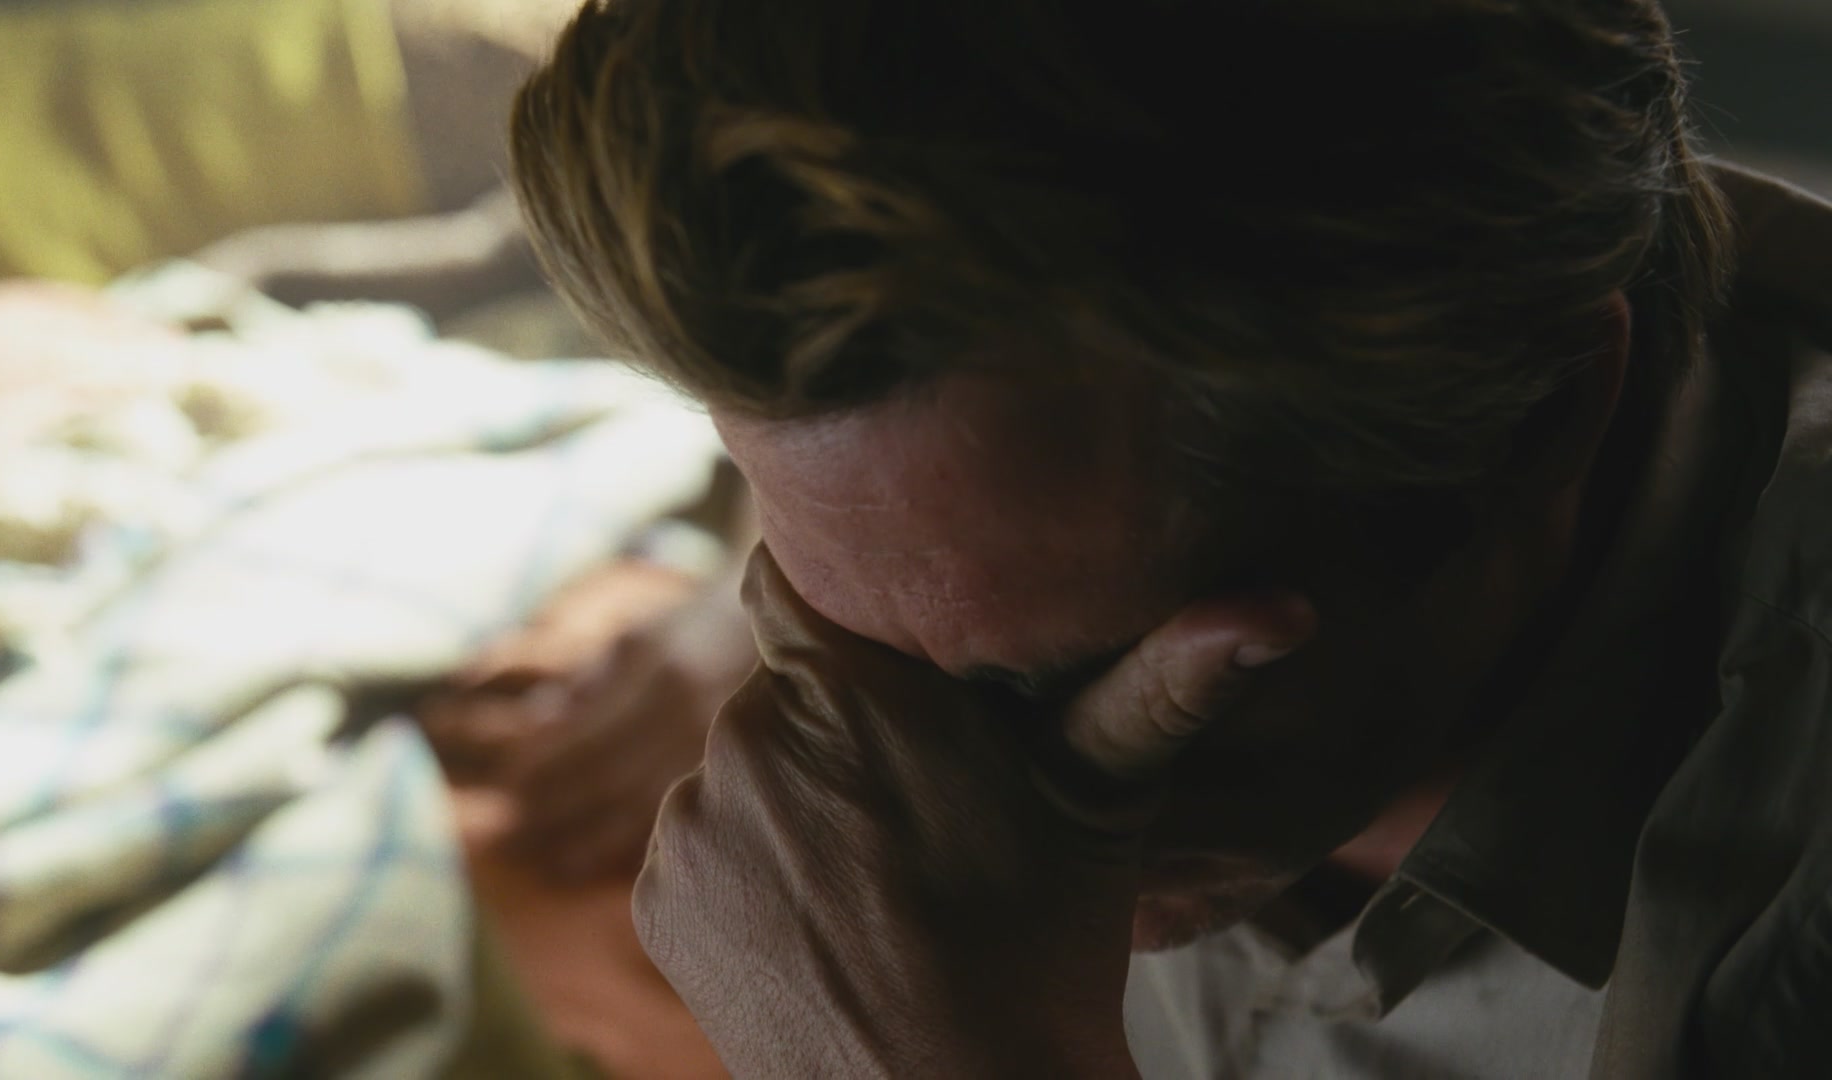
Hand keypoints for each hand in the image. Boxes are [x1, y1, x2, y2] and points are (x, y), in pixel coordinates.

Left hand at [502, 591, 757, 882]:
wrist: (802, 627)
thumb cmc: (701, 628)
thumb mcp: (639, 638)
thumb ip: (589, 680)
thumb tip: (539, 720)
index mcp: (662, 676)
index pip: (587, 736)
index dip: (543, 768)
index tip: (507, 786)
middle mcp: (692, 718)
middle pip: (610, 782)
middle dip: (554, 813)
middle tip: (508, 837)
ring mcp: (722, 754)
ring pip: (643, 812)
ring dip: (587, 841)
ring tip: (545, 862)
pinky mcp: (744, 779)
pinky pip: (682, 823)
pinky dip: (636, 847)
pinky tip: (603, 864)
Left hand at [633, 550, 1313, 1077]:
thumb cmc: (1043, 948)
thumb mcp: (1103, 801)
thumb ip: (1170, 681)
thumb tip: (1282, 605)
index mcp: (849, 684)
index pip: (801, 580)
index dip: (846, 606)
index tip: (886, 646)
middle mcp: (749, 731)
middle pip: (789, 687)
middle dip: (840, 721)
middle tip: (916, 796)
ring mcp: (693, 816)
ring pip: (747, 767)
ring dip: (796, 796)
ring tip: (877, 873)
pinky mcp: (661, 890)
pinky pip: (705, 843)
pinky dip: (750, 866)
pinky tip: (824, 918)